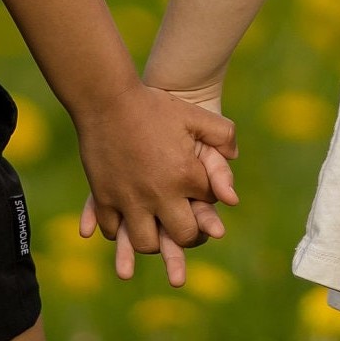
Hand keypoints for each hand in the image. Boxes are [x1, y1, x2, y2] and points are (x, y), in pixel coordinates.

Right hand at [74, 81, 234, 265]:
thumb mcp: (193, 114)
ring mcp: (129, 199)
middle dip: (189, 234)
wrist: (106, 98)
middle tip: (186, 226)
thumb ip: (222, 134)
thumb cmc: (152, 105)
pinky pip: (113, 230)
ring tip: (156, 229)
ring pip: (146, 243)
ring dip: (154, 240)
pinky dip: (119, 231)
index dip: (207, 194)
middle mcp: (160, 194)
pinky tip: (126, 221)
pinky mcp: (104, 197)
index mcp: (185, 174)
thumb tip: (235, 156)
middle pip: (183, 235)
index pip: (209, 201)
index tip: (199, 187)